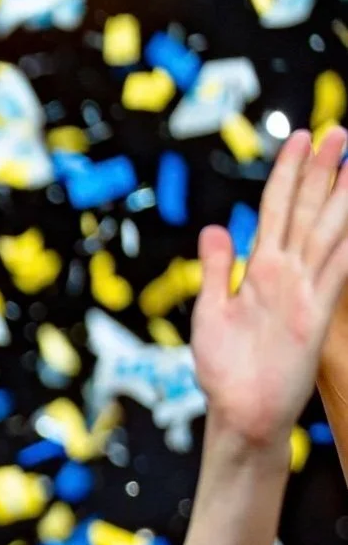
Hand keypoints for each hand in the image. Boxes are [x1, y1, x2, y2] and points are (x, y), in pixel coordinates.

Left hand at [192, 126, 347, 449]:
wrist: (240, 413)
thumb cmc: (223, 369)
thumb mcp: (210, 312)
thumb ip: (215, 269)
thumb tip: (215, 228)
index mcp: (258, 270)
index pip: (276, 210)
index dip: (286, 174)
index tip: (298, 140)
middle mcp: (285, 274)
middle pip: (306, 211)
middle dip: (320, 171)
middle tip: (338, 131)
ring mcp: (304, 291)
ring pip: (326, 231)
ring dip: (340, 196)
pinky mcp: (315, 314)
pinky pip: (337, 270)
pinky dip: (347, 244)